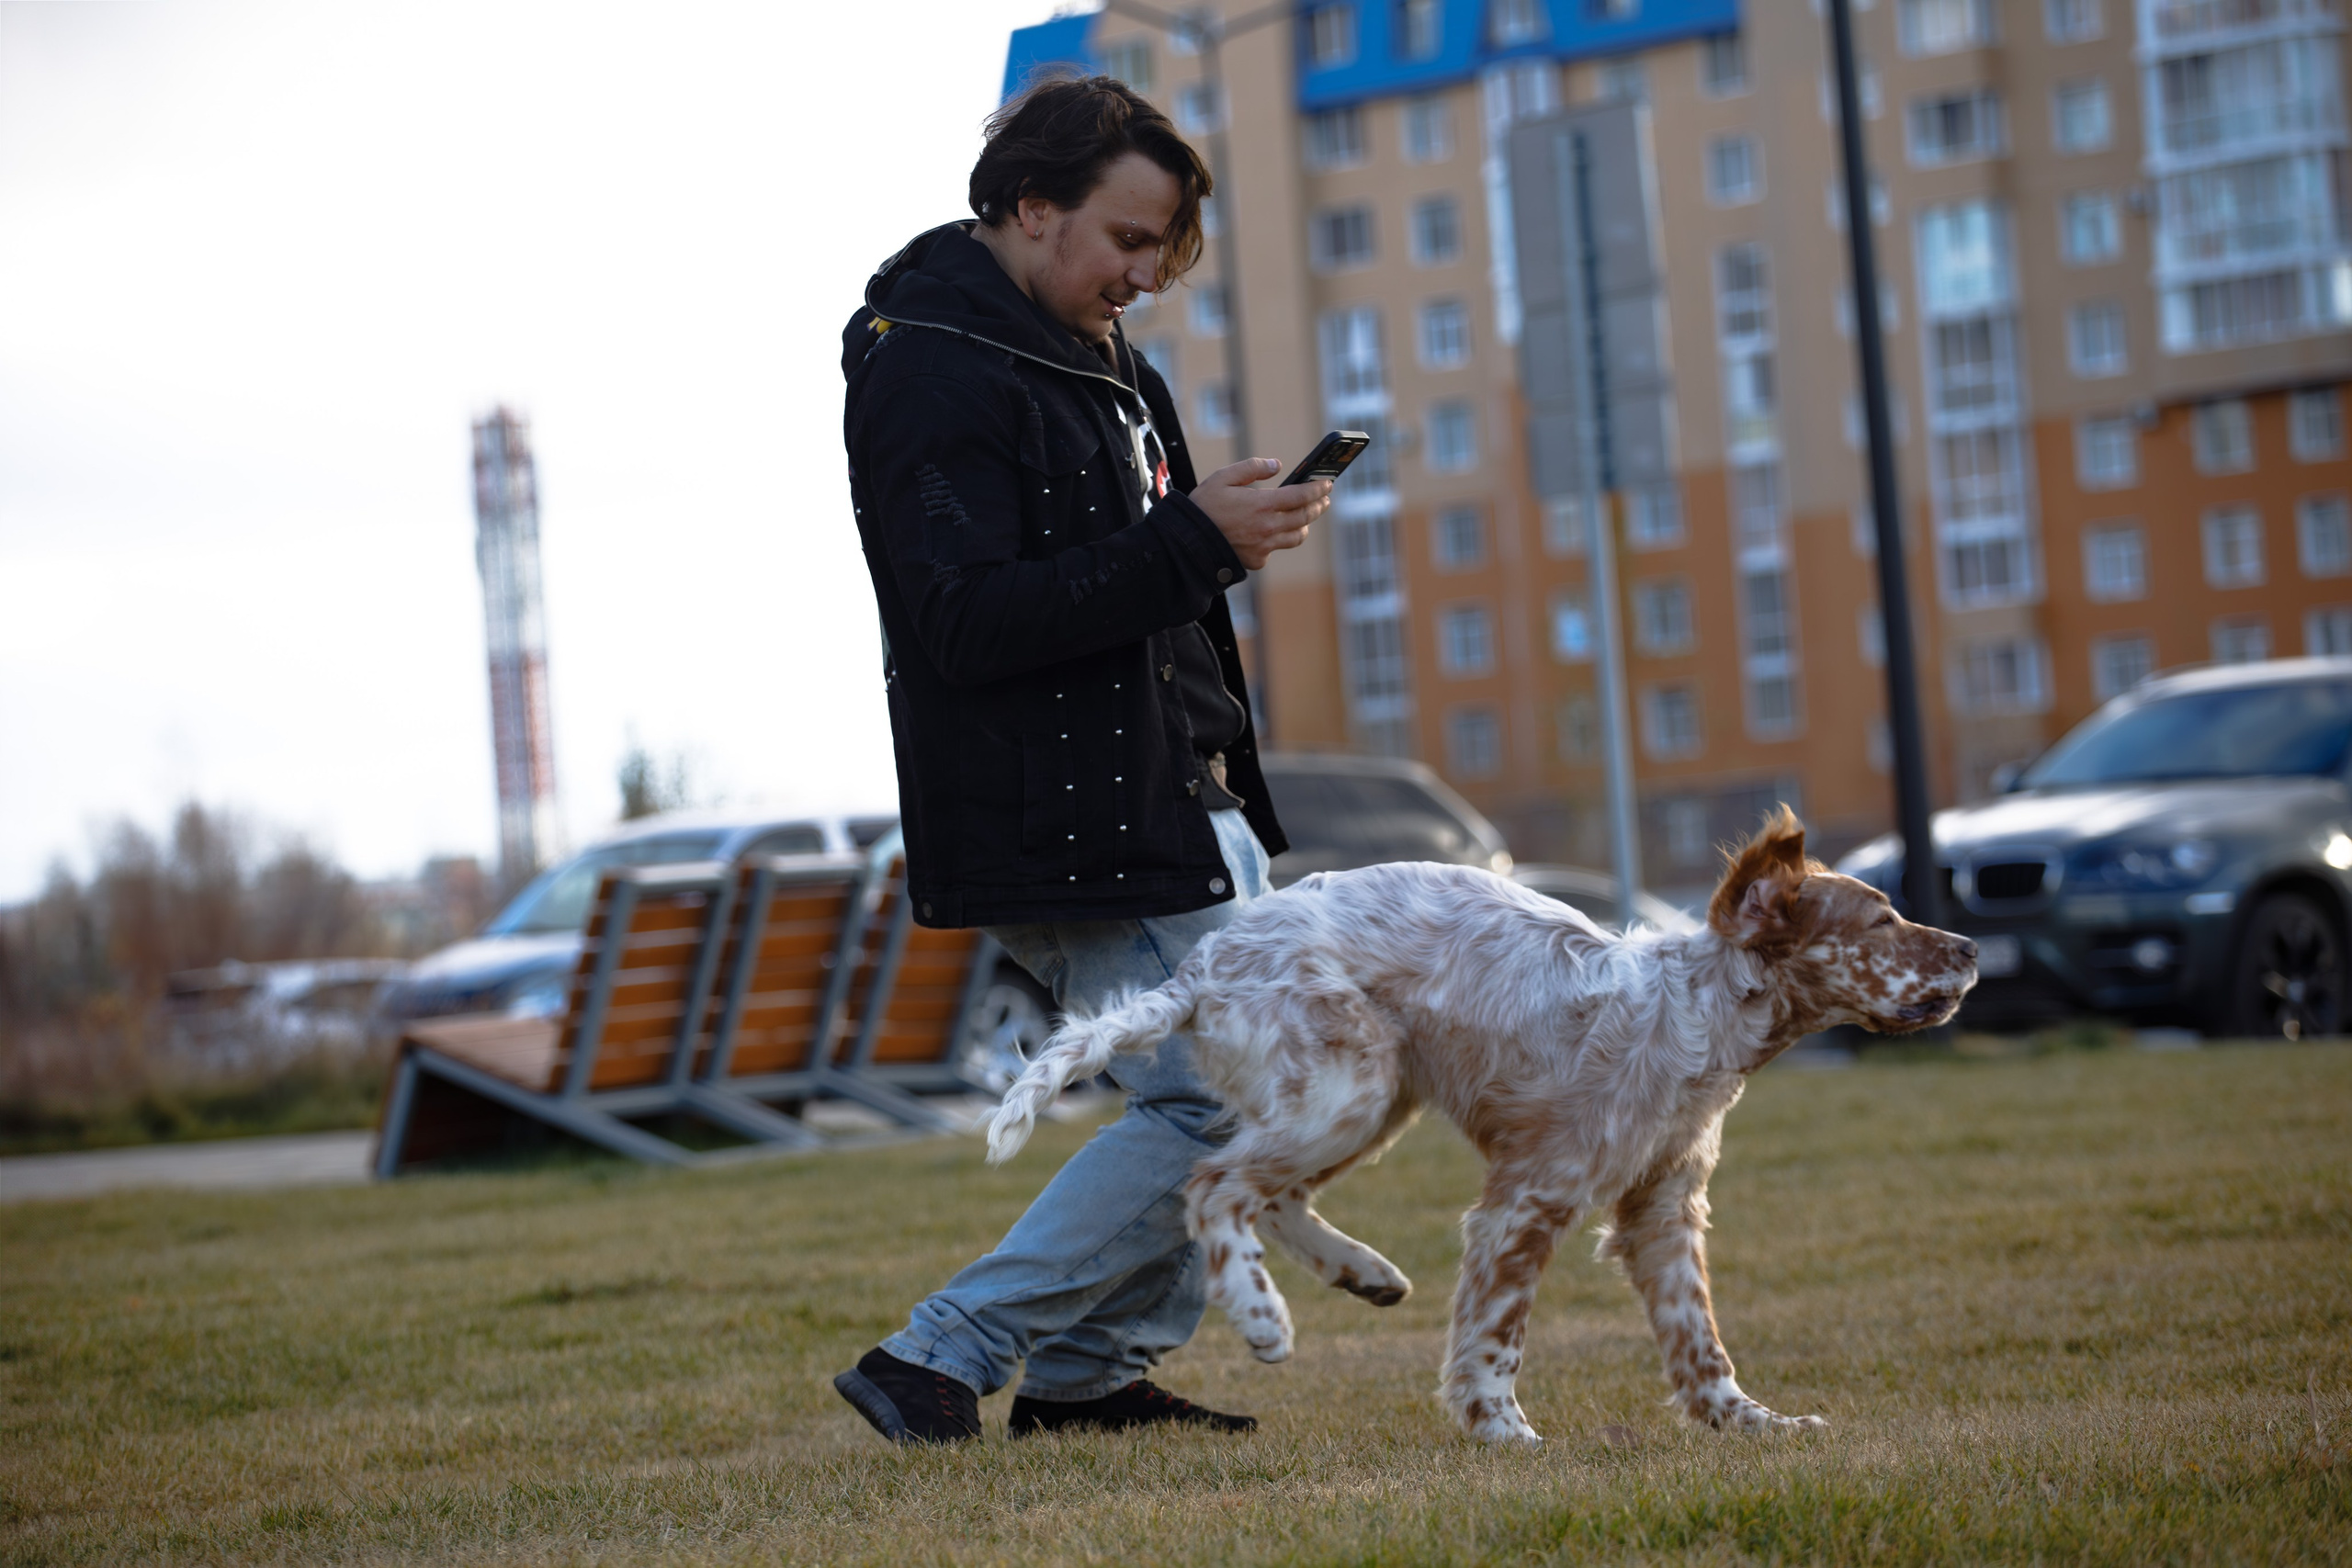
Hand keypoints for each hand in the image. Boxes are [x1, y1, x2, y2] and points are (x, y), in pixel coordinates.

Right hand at [1188, 458, 1332, 570]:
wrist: (1187, 542)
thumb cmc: (1203, 507)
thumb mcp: (1223, 478)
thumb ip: (1252, 468)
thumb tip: (1276, 465)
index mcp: (1262, 504)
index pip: (1302, 495)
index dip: (1318, 488)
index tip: (1327, 483)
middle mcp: (1268, 527)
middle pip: (1305, 517)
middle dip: (1319, 506)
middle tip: (1324, 499)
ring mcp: (1264, 547)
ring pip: (1297, 536)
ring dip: (1305, 525)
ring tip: (1306, 516)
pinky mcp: (1257, 561)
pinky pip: (1276, 549)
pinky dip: (1279, 539)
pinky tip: (1274, 532)